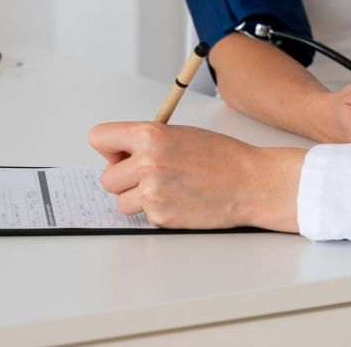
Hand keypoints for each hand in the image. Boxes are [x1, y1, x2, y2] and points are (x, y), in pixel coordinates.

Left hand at [88, 121, 304, 230]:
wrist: (251, 182)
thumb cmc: (223, 157)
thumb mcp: (181, 134)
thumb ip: (147, 141)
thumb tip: (121, 154)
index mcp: (150, 136)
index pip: (99, 137)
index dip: (110, 148)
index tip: (120, 154)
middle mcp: (146, 163)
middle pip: (106, 178)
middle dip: (124, 178)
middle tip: (149, 175)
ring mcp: (152, 193)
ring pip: (121, 201)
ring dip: (138, 198)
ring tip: (167, 188)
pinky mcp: (160, 217)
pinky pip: (143, 216)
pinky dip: (157, 210)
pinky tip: (180, 199)